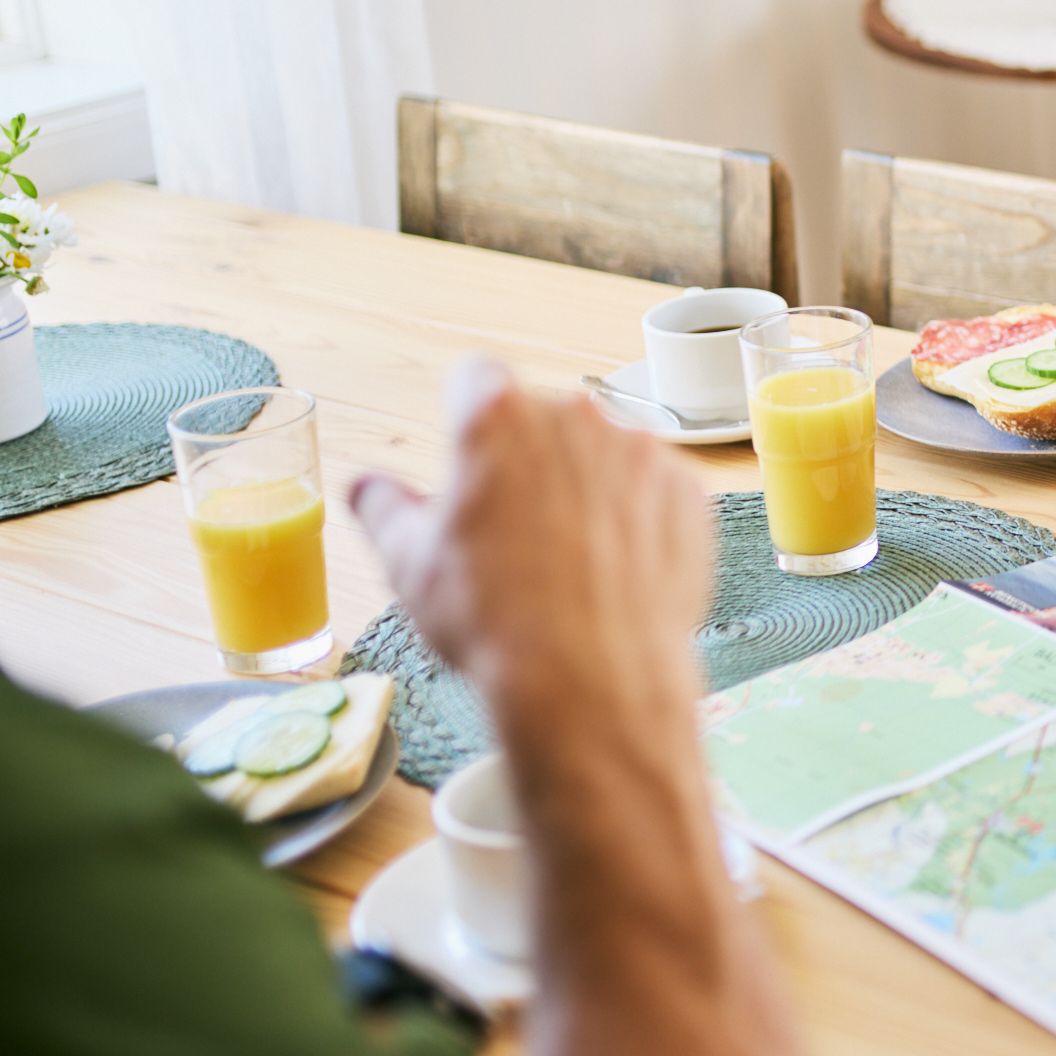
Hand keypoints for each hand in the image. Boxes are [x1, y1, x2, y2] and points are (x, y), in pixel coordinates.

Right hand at [350, 358, 714, 716]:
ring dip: (587, 486)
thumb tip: (367, 487)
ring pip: (604, 453)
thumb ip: (387, 509)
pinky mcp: (689, 487)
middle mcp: (576, 415)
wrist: (593, 676)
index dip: (465, 410)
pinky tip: (616, 570)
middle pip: (545, 418)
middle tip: (514, 529)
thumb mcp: (409, 564)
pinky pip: (655, 488)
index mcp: (497, 418)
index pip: (475, 379)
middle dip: (529, 460)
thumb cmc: (492, 617)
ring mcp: (642, 448)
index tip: (467, 446)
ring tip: (569, 559)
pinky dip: (639, 517)